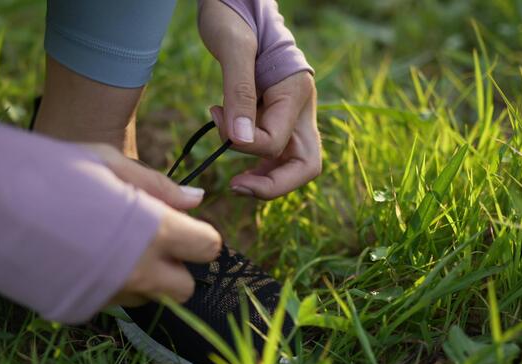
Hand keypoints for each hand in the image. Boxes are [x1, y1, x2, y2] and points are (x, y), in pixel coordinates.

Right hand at [82, 143, 222, 305]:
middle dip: (174, 266)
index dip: (198, 237)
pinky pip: (108, 302)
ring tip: (104, 243)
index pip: (207, 248)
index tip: (180, 226)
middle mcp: (136, 271)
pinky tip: (77, 256)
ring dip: (139, 276)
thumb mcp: (108, 161)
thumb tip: (195, 199)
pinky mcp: (77, 310)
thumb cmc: (50, 168)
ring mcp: (105, 295)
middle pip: (183, 288)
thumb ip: (157, 185)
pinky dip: (104, 285)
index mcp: (152, 230)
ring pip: (145, 298)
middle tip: (145, 238)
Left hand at [198, 0, 321, 199]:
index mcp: (296, 92)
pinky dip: (257, 164)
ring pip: (292, 165)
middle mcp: (301, 108)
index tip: (216, 114)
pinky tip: (235, 160)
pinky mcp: (276, 118)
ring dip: (265, 179)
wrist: (234, 3)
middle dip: (273, 184)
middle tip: (237, 186)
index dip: (243, 144)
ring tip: (234, 180)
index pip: (276, 142)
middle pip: (305, 165)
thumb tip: (238, 140)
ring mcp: (291, 116)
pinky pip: (276, 155)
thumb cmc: (233, 17)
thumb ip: (239, 92)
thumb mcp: (233, 47)